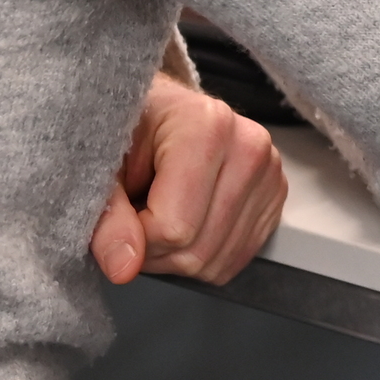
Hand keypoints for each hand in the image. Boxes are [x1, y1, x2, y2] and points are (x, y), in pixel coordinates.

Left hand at [92, 71, 286, 286]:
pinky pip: (238, 258)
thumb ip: (107, 216)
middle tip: (134, 223)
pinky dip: (205, 257)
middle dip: (155, 254)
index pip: (174, 227)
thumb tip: (124, 267)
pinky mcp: (277, 196)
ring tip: (160, 219)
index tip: (119, 217)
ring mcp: (271, 173)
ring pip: (218, 261)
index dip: (134, 240)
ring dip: (178, 258)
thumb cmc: (131, 131)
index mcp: (207, 126)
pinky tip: (188, 225)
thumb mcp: (102, 166)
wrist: (162, 112)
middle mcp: (251, 146)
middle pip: (199, 250)